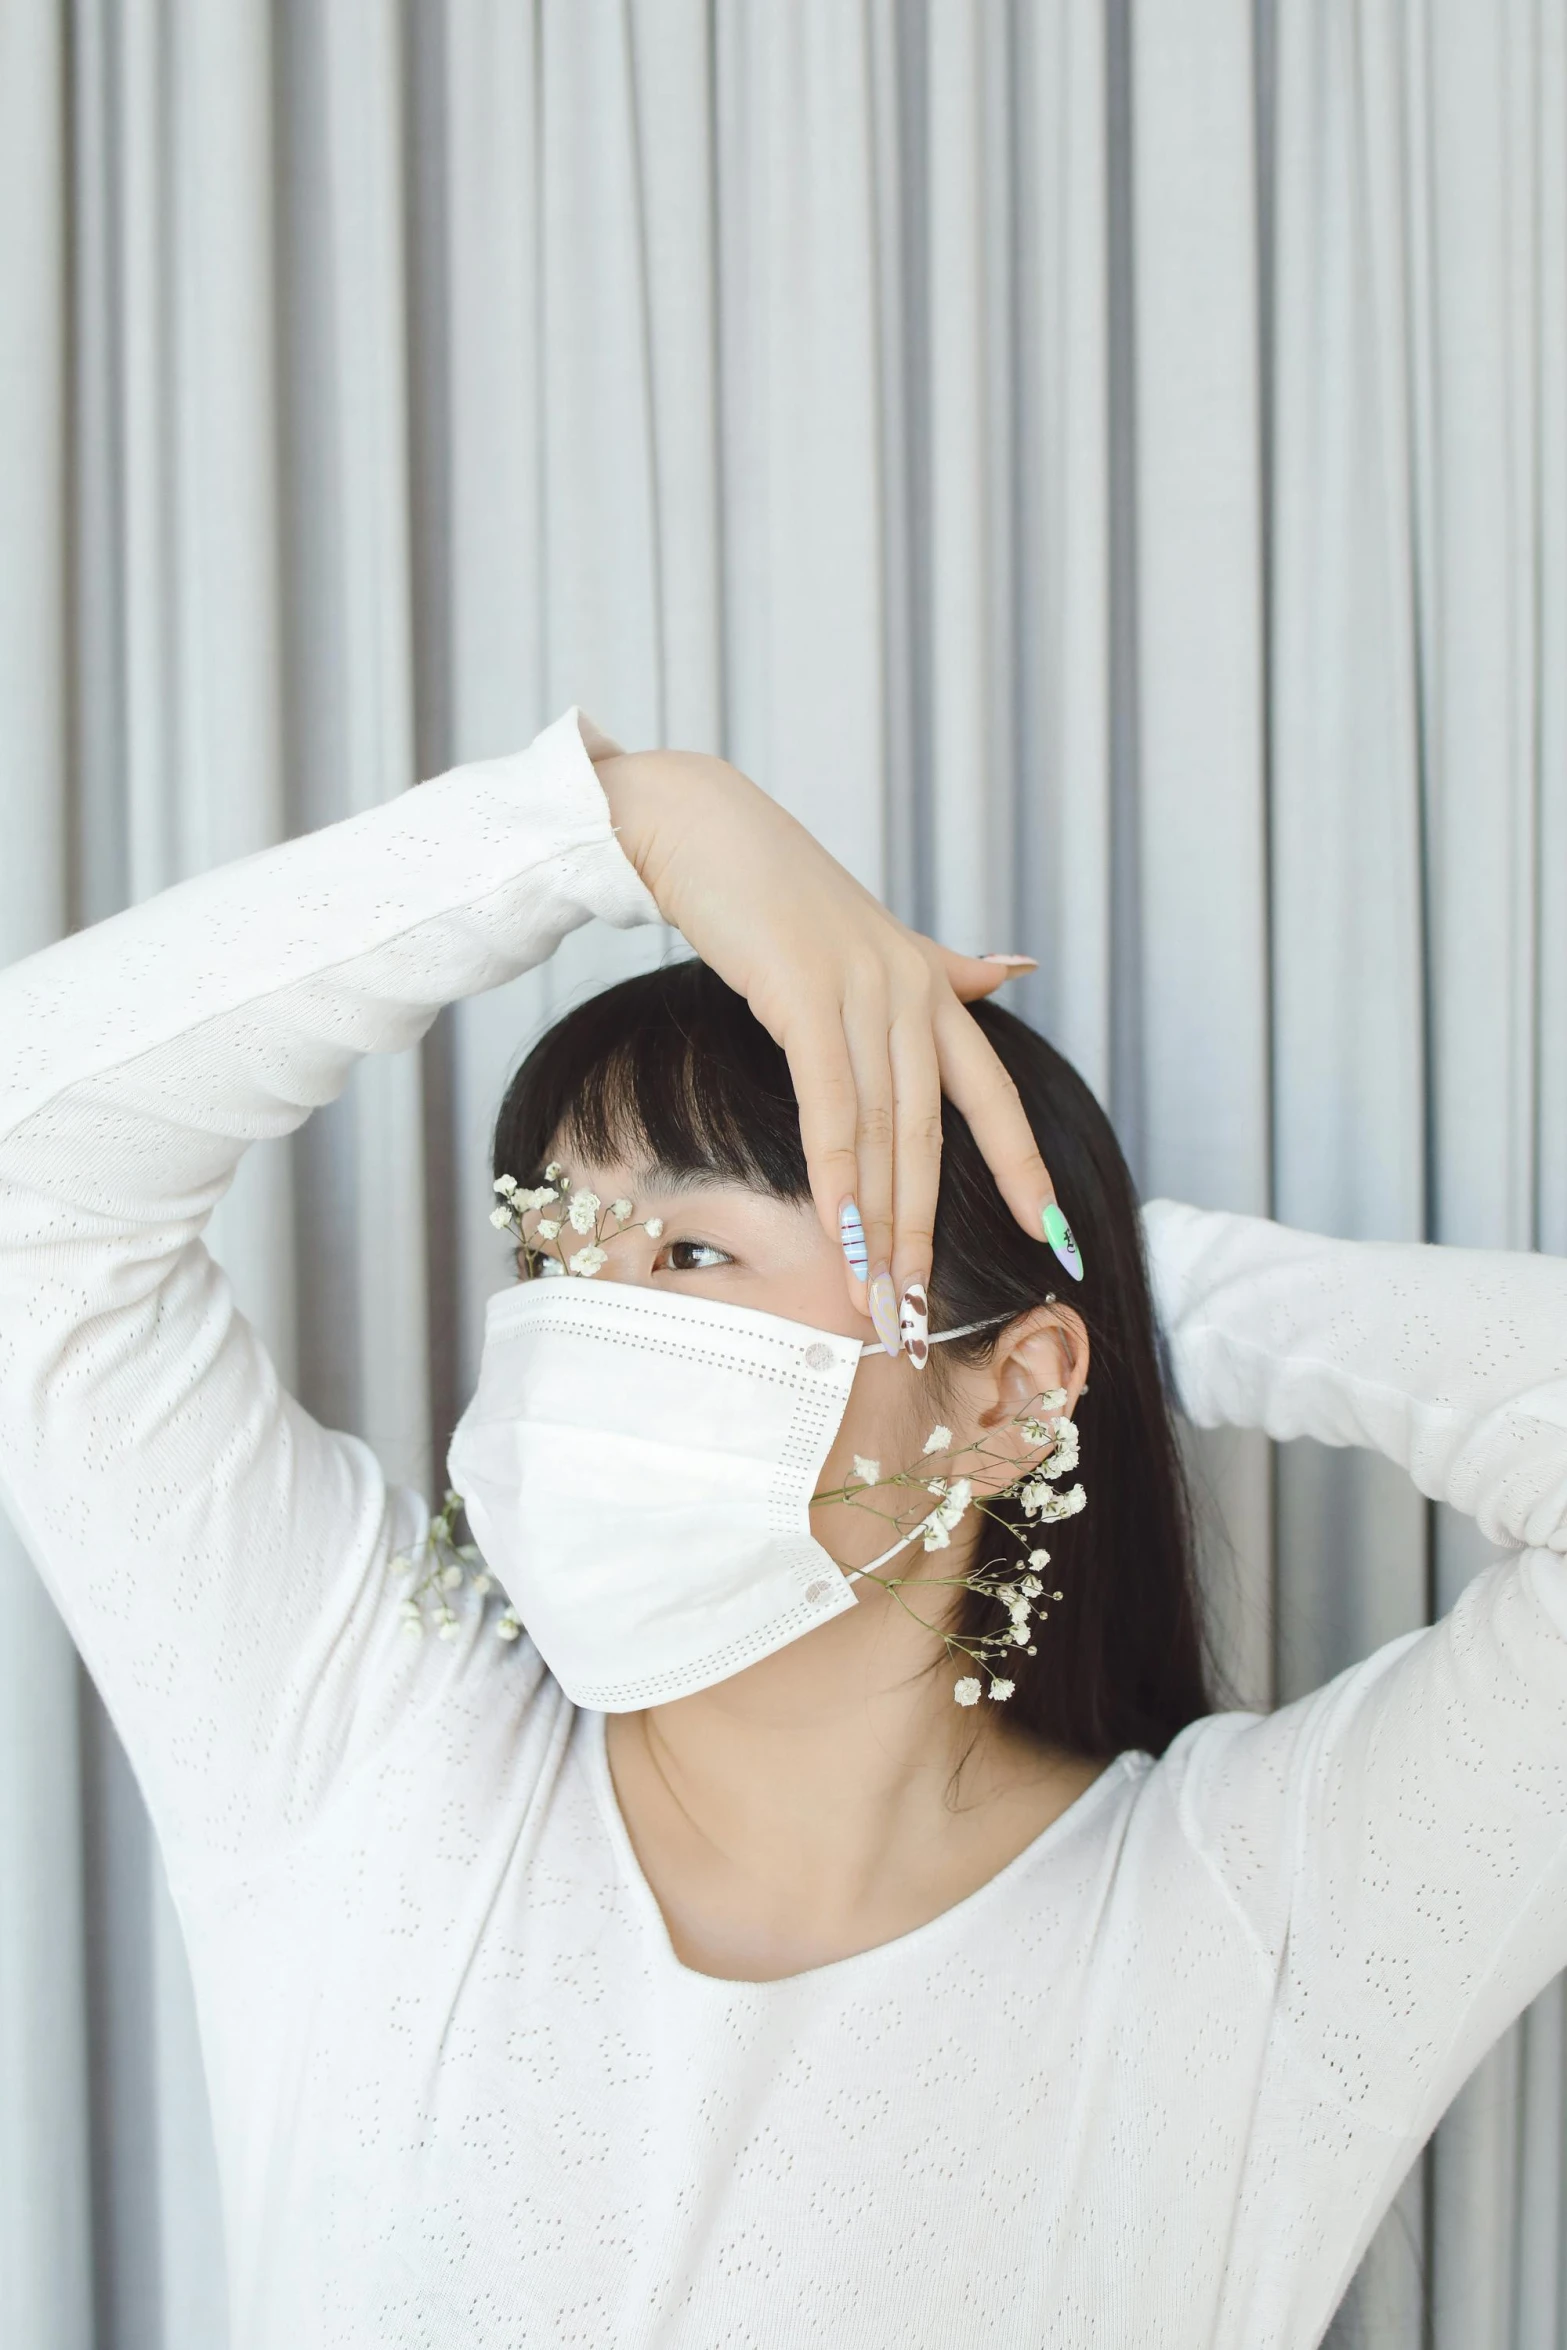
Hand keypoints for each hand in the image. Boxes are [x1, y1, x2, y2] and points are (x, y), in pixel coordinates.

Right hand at [593, 749, 1077, 1344]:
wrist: (701, 828)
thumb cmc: (774, 890)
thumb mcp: (870, 936)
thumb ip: (946, 969)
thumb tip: (1018, 966)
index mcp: (930, 988)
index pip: (993, 1096)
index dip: (1023, 1170)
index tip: (1057, 1240)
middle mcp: (911, 992)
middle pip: (932, 1139)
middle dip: (925, 1236)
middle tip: (918, 1316)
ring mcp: (864, 991)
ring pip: (885, 1135)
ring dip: (881, 1228)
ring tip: (876, 1302)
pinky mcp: (807, 994)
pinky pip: (832, 1105)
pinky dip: (838, 1175)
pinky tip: (840, 1231)